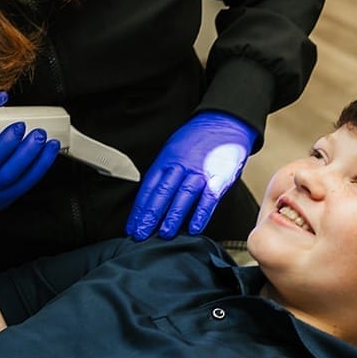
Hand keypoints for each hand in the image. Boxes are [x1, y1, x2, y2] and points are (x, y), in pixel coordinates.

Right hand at [0, 90, 59, 215]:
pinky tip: (44, 159)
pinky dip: (35, 173)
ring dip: (38, 163)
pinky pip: (21, 190)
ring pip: (19, 185)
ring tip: (50, 145)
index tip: (18, 126)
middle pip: (7, 175)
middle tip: (39, 134)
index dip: (5, 145)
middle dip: (27, 153)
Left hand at [126, 111, 256, 239]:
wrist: (223, 123)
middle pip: (162, 193)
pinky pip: (208, 198)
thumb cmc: (196, 140)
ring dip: (172, 217)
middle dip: (150, 216)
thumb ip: (163, 173)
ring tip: (164, 234)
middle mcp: (181, 166)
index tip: (133, 225)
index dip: (139, 208)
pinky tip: (193, 228)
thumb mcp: (173, 150)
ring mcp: (200, 172)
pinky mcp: (219, 178)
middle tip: (141, 234)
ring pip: (183, 196)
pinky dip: (200, 214)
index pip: (149, 187)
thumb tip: (150, 198)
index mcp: (167, 160)